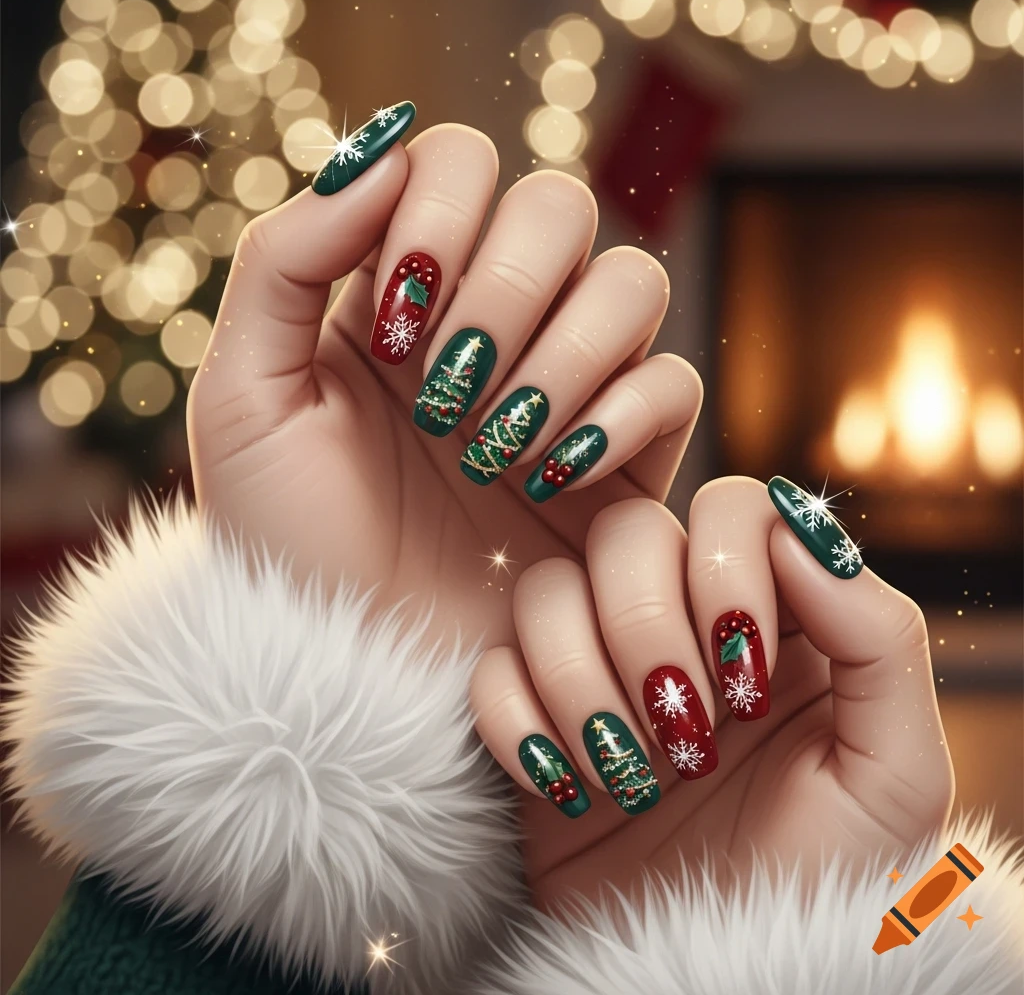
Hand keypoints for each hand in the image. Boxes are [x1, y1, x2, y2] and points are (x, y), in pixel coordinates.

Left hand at [187, 118, 701, 650]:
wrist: (355, 674)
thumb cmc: (290, 543)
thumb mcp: (245, 399)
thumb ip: (285, 260)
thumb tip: (384, 150)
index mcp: (402, 291)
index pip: (459, 164)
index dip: (439, 218)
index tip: (395, 326)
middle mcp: (494, 323)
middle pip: (561, 206)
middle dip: (507, 287)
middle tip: (446, 387)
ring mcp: (566, 389)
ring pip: (633, 282)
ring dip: (567, 353)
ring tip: (495, 447)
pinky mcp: (625, 463)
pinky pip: (674, 386)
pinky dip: (621, 418)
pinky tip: (548, 481)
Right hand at [471, 480, 953, 905]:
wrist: (720, 973)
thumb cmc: (820, 879)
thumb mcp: (894, 773)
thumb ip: (879, 638)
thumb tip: (799, 533)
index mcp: (772, 615)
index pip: (733, 508)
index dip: (725, 567)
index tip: (740, 668)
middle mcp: (679, 621)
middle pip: (626, 532)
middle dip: (646, 628)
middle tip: (686, 733)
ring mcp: (598, 663)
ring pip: (545, 590)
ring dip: (580, 681)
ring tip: (629, 774)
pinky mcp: (534, 714)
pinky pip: (489, 671)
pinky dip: (521, 726)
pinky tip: (569, 788)